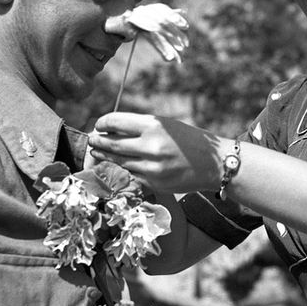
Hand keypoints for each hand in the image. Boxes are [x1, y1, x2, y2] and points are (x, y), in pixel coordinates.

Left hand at [88, 112, 227, 193]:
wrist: (213, 163)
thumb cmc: (188, 140)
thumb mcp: (165, 125)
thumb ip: (139, 127)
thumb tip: (110, 128)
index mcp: (154, 125)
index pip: (114, 122)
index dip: (102, 123)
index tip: (99, 125)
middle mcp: (151, 145)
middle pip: (111, 143)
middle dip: (98, 142)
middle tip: (93, 141)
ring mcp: (152, 167)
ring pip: (118, 162)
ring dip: (105, 157)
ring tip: (99, 153)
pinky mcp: (154, 183)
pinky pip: (130, 175)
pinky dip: (120, 170)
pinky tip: (116, 167)